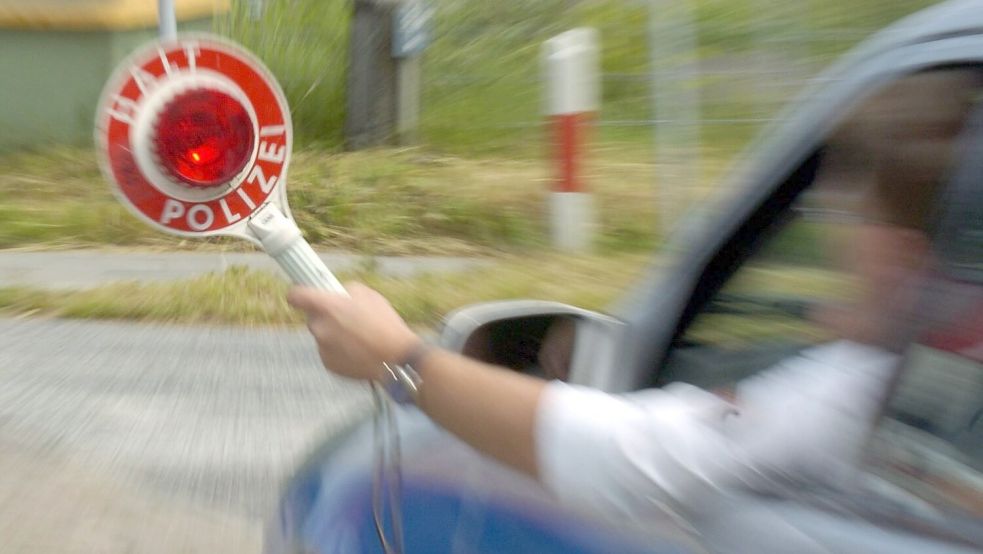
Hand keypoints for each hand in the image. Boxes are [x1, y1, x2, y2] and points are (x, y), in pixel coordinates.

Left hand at [287, 282, 420, 380]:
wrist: (395, 359)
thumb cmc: (385, 324)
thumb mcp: (369, 295)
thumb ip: (346, 290)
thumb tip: (336, 293)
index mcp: (327, 306)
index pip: (295, 296)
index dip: (299, 294)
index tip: (303, 294)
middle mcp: (320, 327)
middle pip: (313, 318)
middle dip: (326, 317)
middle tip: (346, 318)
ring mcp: (323, 348)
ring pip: (322, 336)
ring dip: (334, 334)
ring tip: (358, 337)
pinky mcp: (328, 364)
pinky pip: (329, 352)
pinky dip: (339, 350)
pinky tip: (358, 350)